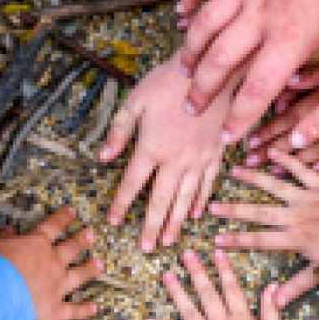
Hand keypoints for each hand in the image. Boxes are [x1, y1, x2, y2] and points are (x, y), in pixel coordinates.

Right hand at [0, 208, 101, 319]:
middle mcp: (52, 263)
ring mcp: (57, 286)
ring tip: (100, 264)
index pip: (53, 226)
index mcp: (36, 244)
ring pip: (79, 276)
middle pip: (72, 248)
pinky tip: (95, 308)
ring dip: (90, 269)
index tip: (72, 212)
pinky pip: (74, 310)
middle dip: (82, 240)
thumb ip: (2, 237)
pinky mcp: (55, 310)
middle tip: (91, 234)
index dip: (63, 218)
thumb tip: (8, 230)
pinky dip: (85, 310)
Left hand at [100, 55, 225, 250]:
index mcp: (152, 148)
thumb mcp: (136, 100)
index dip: (120, 204)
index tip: (112, 222)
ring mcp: (199, 159)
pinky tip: (196, 215)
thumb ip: (119, 130)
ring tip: (167, 241)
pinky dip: (201, 202)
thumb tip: (102, 157)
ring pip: (185, 199)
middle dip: (150, 226)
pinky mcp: (216, 154)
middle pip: (159, 201)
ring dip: (175, 222)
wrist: (214, 71)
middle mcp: (176, 160)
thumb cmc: (170, 81)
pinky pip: (208, 184)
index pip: (132, 184)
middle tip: (145, 248)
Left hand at [145, 248, 294, 319]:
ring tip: (166, 276)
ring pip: (189, 314)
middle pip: (207, 295)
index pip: (231, 288)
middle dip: (196, 272)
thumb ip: (271, 310)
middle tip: (186, 255)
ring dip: (177, 294)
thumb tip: (271, 286)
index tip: (216, 252)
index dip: (223, 268)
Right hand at [175, 0, 318, 140]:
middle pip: (220, 61)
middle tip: (192, 107)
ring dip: (191, 50)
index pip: (257, 88)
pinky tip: (181, 14)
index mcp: (291, 37)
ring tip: (184, 69)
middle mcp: (260, 16)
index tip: (228, 136)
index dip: (240, 116)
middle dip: (202, 90)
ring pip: (205, 24)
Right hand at [209, 152, 318, 306]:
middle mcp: (297, 216)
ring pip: (275, 186)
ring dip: (253, 179)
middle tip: (212, 206)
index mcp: (295, 238)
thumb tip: (277, 301)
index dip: (236, 240)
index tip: (216, 240)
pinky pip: (303, 169)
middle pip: (259, 213)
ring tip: (235, 171)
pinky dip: (288, 160)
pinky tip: (273, 152)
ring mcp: (308, 198)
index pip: (259, 240)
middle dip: (233, 210)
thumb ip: (297, 285)